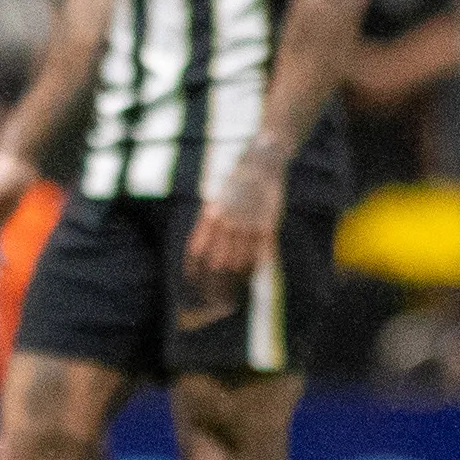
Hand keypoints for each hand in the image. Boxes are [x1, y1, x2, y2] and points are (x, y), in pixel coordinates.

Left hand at [184, 151, 283, 282]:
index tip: (192, 282)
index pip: (196, 251)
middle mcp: (227, 222)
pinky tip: (250, 277)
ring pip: (240, 262)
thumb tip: (197, 252)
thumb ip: (207, 225)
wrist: (261, 165)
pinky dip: (254, 269)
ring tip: (232, 291)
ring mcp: (248, 225)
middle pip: (218, 262)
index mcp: (210, 215)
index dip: (193, 270)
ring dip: (235, 280)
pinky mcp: (267, 226)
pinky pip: (260, 255)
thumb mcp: (214, 202)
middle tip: (214, 294)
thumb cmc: (234, 185)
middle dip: (214, 282)